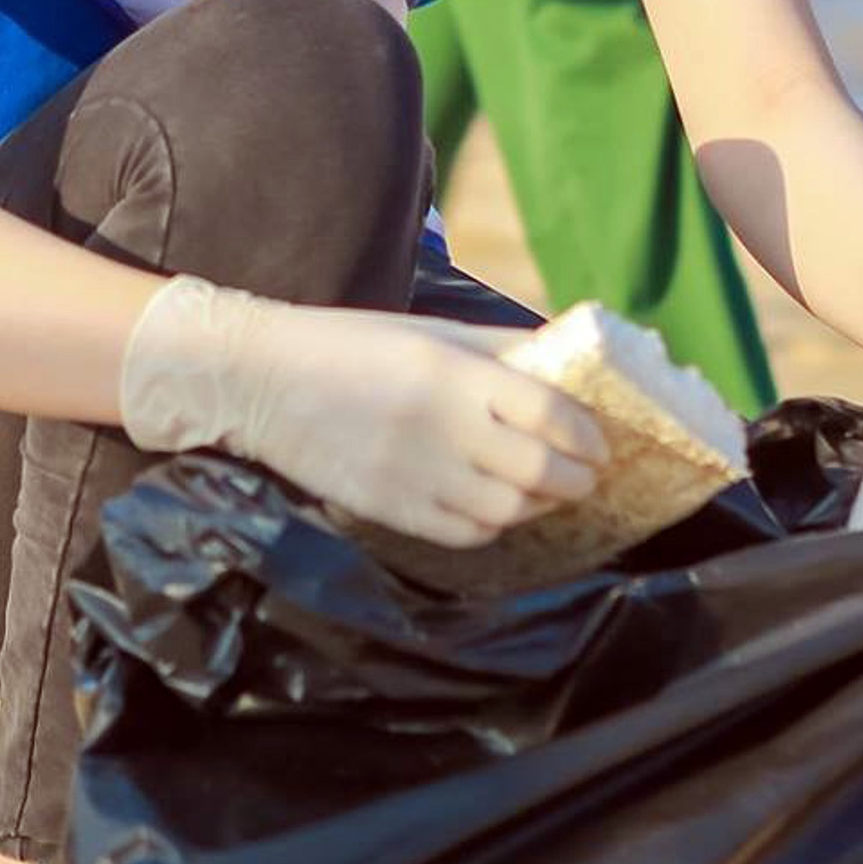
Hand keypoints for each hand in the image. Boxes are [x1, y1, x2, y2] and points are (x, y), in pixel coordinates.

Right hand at [118, 276, 604, 547]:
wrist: (261, 380)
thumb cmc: (350, 344)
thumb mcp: (429, 329)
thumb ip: (497, 348)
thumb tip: (561, 361)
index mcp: (456, 373)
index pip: (552, 414)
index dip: (589, 436)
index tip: (601, 443)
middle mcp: (444, 428)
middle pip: (541, 472)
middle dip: (578, 479)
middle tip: (588, 476)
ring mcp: (417, 475)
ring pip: (509, 510)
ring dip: (541, 505)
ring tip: (549, 493)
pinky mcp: (391, 510)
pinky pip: (466, 533)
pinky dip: (495, 526)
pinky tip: (499, 509)